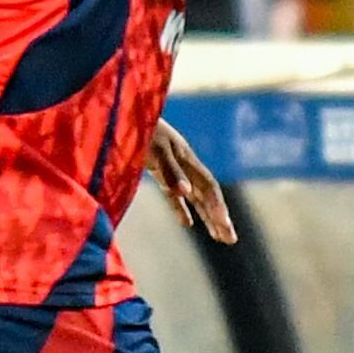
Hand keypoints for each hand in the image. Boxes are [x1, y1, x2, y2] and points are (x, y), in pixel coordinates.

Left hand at [146, 121, 234, 243]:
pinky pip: (174, 195)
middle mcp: (184, 164)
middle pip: (207, 195)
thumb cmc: (138, 128)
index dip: (217, 206)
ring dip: (207, 217)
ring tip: (219, 236)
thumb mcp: (155, 149)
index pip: (208, 186)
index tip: (224, 225)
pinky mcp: (159, 173)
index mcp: (186, 157)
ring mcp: (173, 169)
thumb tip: (187, 194)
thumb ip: (171, 172)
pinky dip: (181, 209)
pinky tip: (187, 223)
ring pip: (195, 197)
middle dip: (219, 217)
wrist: (122, 112)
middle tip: (231, 240)